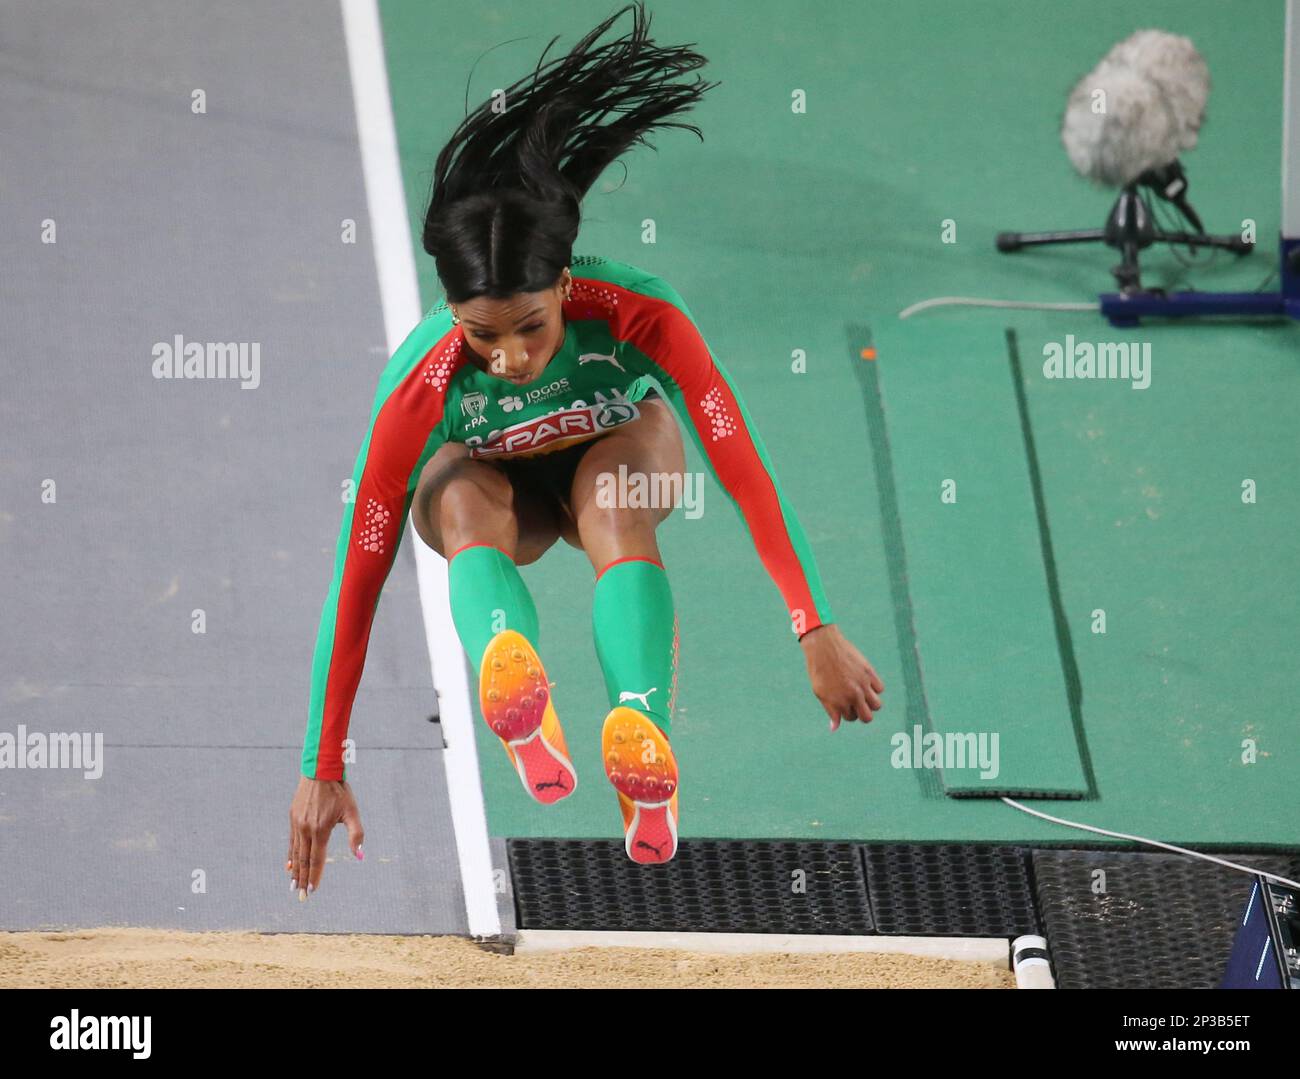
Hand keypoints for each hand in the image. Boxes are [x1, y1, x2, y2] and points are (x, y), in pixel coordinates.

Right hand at [287, 775, 363, 899]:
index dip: (315, 876)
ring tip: (293, 886)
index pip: (317, 859)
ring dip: (295, 871)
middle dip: (302, 880)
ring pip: (295, 852)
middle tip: (301, 896)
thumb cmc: (340, 791)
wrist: (320, 770)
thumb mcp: (352, 812)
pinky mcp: (293, 818)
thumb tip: (360, 856)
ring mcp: (297, 824)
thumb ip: (356, 834)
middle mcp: (306, 829)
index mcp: (320, 830)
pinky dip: (291, 856)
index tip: (312, 891)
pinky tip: (289, 866)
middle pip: (304, 860)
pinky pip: (291, 842)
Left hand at [799, 624, 884, 730]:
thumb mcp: (820, 693)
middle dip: (862, 713)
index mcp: (839, 702)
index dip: (847, 712)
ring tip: (863, 694)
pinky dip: (874, 688)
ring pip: (877, 705)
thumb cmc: (819, 670)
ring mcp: (863, 684)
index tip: (843, 704)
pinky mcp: (869, 673)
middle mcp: (853, 696)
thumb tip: (834, 728)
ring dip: (870, 703)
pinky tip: (865, 682)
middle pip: (867, 717)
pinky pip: (880, 688)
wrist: (824, 646)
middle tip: (855, 703)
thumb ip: (830, 711)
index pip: (851, 718)